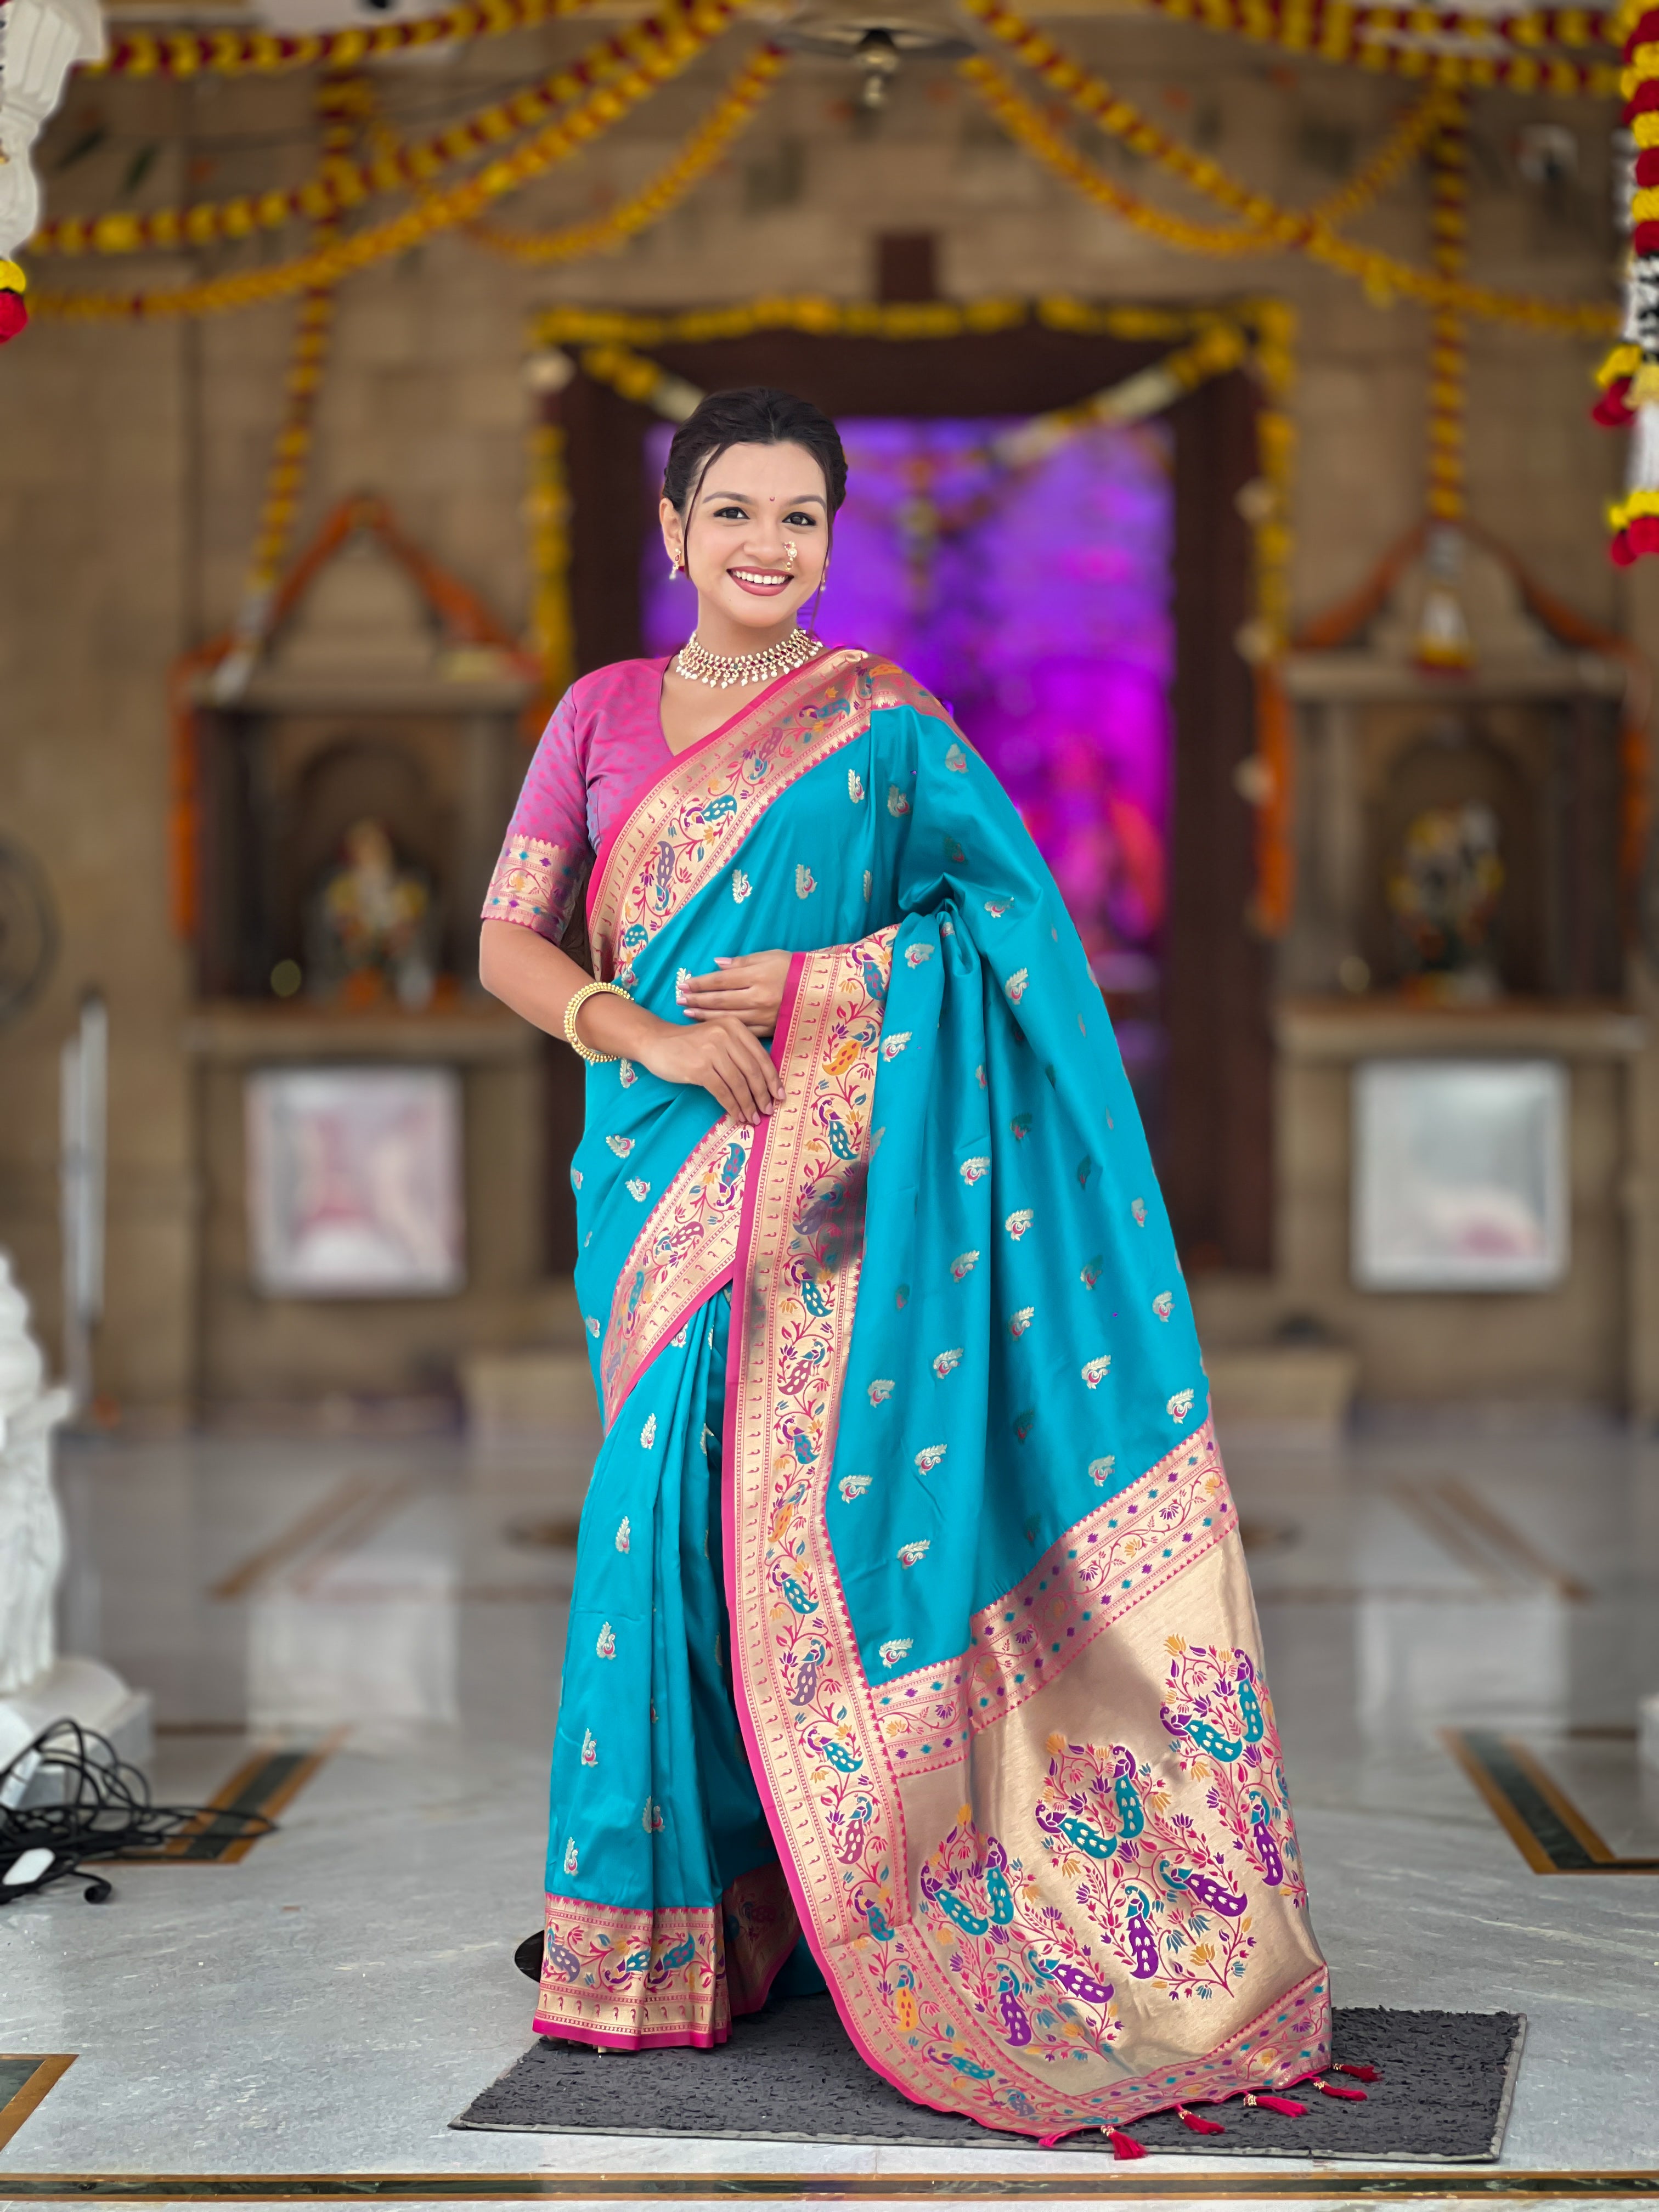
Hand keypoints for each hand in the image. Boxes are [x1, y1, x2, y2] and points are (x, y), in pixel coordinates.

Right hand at [637, 1013, 784, 1123]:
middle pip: (752, 1071)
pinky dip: (732, 1106)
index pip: (760, 1056)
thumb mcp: (718, 1037)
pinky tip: (736, 1115)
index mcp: (735, 1026)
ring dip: (748, 1104)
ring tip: (752, 1118)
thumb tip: (764, 1083)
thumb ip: (739, 1052)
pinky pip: (722, 1091)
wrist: (656, 1042)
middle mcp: (725, 1035)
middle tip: (768, 1111)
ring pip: (739, 1084)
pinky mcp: (699, 1068)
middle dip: (762, 1095)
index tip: (779, 1096)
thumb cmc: (690, 1043)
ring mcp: (712, 1051)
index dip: (772, 1078)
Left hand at [677, 950, 790, 1033]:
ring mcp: (764, 1016)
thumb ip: (742, 962)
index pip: (721, 980)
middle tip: (679, 1000)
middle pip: (720, 1000)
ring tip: (688, 1013)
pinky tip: (713, 1028)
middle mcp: (759, 997)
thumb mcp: (769, 956)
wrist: (822, 989)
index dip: (700, 983)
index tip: (684, 984)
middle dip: (697, 1001)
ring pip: (728, 1018)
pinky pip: (744, 1032)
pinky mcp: (770, 1029)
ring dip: (705, 1016)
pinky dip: (726, 1030)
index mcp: (757, 976)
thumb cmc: (794, 968)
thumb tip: (716, 965)